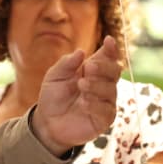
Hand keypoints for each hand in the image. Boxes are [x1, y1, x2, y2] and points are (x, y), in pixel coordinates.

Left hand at [32, 36, 121, 154]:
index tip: (108, 40)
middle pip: (115, 71)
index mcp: (93, 70)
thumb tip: (81, 52)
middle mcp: (103, 84)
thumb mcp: (54, 76)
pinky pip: (107, 110)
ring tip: (81, 85)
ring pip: (111, 90)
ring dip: (96, 86)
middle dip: (104, 67)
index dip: (111, 49)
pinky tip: (84, 103)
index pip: (107, 57)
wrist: (47, 123)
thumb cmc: (53, 97)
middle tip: (89, 68)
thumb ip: (66, 64)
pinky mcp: (104, 119)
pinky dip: (96, 104)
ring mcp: (105, 101)